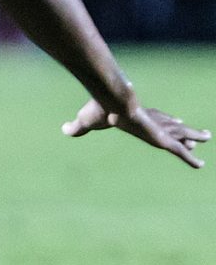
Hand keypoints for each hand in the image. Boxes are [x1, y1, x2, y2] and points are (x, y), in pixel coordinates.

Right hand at [64, 94, 207, 168]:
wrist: (111, 99)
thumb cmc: (99, 108)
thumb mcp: (86, 121)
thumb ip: (78, 127)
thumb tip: (63, 129)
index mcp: (136, 117)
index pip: (153, 119)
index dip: (164, 120)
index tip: (175, 120)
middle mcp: (152, 122)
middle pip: (170, 125)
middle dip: (182, 129)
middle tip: (196, 133)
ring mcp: (158, 129)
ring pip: (180, 135)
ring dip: (193, 137)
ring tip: (207, 136)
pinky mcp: (161, 138)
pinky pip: (179, 151)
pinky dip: (189, 158)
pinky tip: (200, 165)